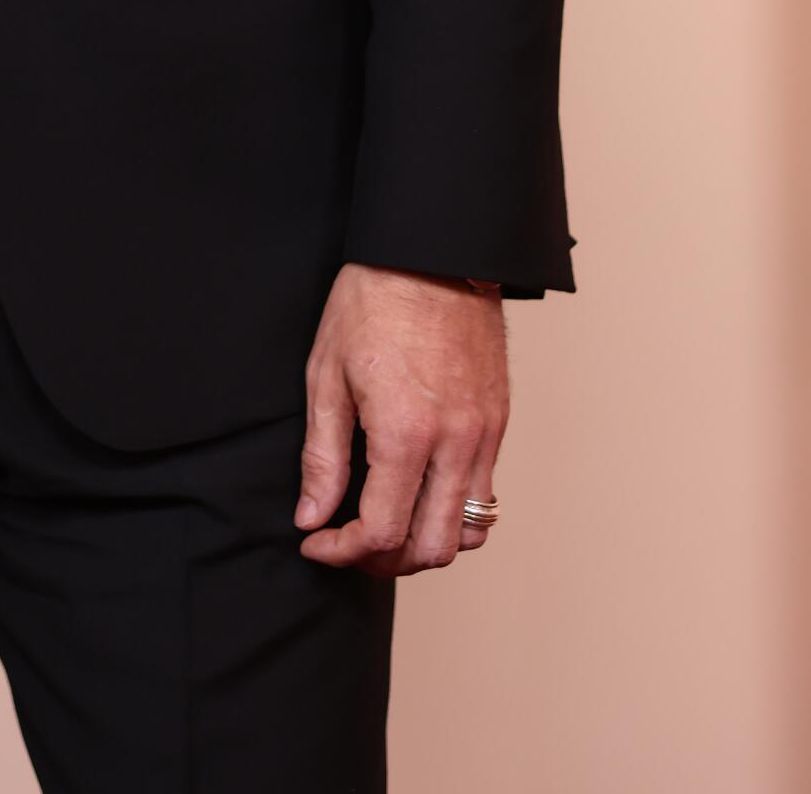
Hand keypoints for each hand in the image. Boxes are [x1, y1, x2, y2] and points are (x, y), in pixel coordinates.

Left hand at [294, 262, 506, 574]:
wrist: (433, 251)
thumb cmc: (372, 301)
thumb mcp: (326, 373)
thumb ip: (322, 455)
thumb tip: (312, 517)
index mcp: (405, 433)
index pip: (382, 533)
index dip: (342, 552)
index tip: (317, 542)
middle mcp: (454, 444)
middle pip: (431, 549)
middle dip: (384, 560)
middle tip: (349, 541)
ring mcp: (485, 435)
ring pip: (469, 533)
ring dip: (426, 544)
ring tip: (387, 525)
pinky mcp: (499, 422)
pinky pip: (487, 495)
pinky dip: (455, 514)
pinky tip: (419, 493)